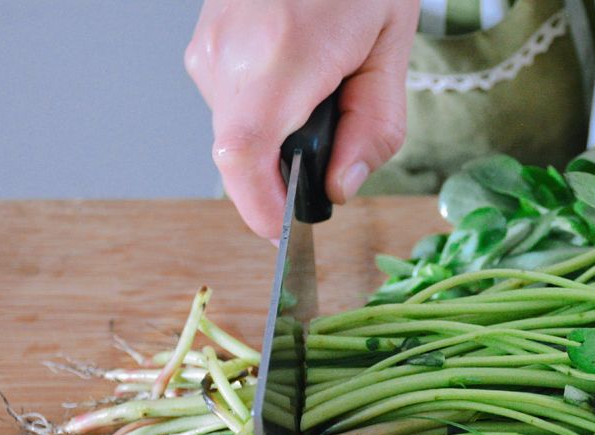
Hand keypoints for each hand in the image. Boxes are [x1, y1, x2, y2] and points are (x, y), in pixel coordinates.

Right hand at [185, 0, 417, 238]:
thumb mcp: (390, 49)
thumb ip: (373, 128)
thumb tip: (340, 188)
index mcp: (279, 57)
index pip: (242, 157)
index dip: (258, 207)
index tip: (283, 230)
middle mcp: (228, 54)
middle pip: (245, 154)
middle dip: (290, 167)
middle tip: (338, 133)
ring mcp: (208, 46)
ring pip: (238, 130)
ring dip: (282, 132)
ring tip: (326, 83)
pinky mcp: (204, 43)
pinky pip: (233, 102)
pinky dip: (269, 107)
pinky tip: (302, 71)